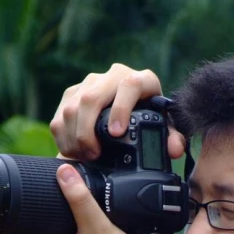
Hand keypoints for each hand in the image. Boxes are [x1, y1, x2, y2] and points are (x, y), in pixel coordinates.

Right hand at [50, 63, 185, 161]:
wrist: (131, 113)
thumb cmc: (150, 120)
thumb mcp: (164, 129)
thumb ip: (172, 139)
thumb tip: (174, 149)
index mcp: (141, 80)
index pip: (129, 85)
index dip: (121, 109)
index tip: (116, 134)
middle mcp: (113, 76)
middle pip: (91, 97)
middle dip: (88, 130)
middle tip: (94, 154)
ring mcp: (90, 83)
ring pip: (72, 106)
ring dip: (74, 137)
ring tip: (85, 156)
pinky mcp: (72, 93)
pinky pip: (59, 115)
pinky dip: (63, 138)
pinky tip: (73, 152)